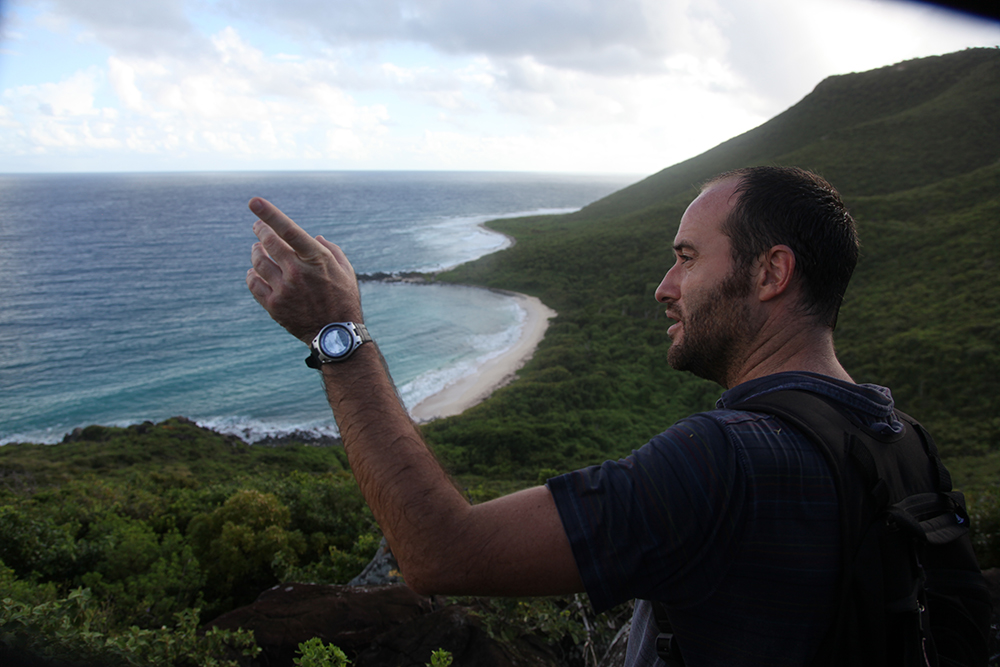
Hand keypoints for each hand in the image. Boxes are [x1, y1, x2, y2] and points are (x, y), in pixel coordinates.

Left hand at [246, 197, 362, 342]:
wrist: (336, 335)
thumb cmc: (344, 299)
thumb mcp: (346, 271)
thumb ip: (331, 249)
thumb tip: (313, 236)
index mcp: (316, 259)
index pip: (288, 230)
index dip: (270, 214)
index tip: (254, 202)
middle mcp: (297, 272)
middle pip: (269, 243)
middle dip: (260, 230)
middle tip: (257, 226)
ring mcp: (284, 289)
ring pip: (259, 262)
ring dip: (256, 252)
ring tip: (257, 249)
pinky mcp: (273, 305)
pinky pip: (254, 283)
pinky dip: (252, 274)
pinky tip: (255, 272)